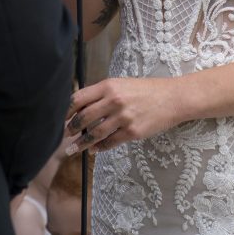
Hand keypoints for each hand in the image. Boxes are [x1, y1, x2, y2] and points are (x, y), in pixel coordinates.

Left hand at [64, 77, 183, 152]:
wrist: (173, 98)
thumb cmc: (147, 90)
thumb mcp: (123, 84)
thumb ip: (103, 94)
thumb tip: (82, 108)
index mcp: (110, 86)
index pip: (79, 98)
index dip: (66, 111)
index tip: (61, 119)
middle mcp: (114, 100)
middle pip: (84, 118)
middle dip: (71, 129)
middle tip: (65, 136)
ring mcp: (123, 117)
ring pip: (94, 133)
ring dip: (81, 143)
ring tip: (73, 149)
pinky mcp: (132, 132)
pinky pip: (110, 143)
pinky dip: (99, 148)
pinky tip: (95, 149)